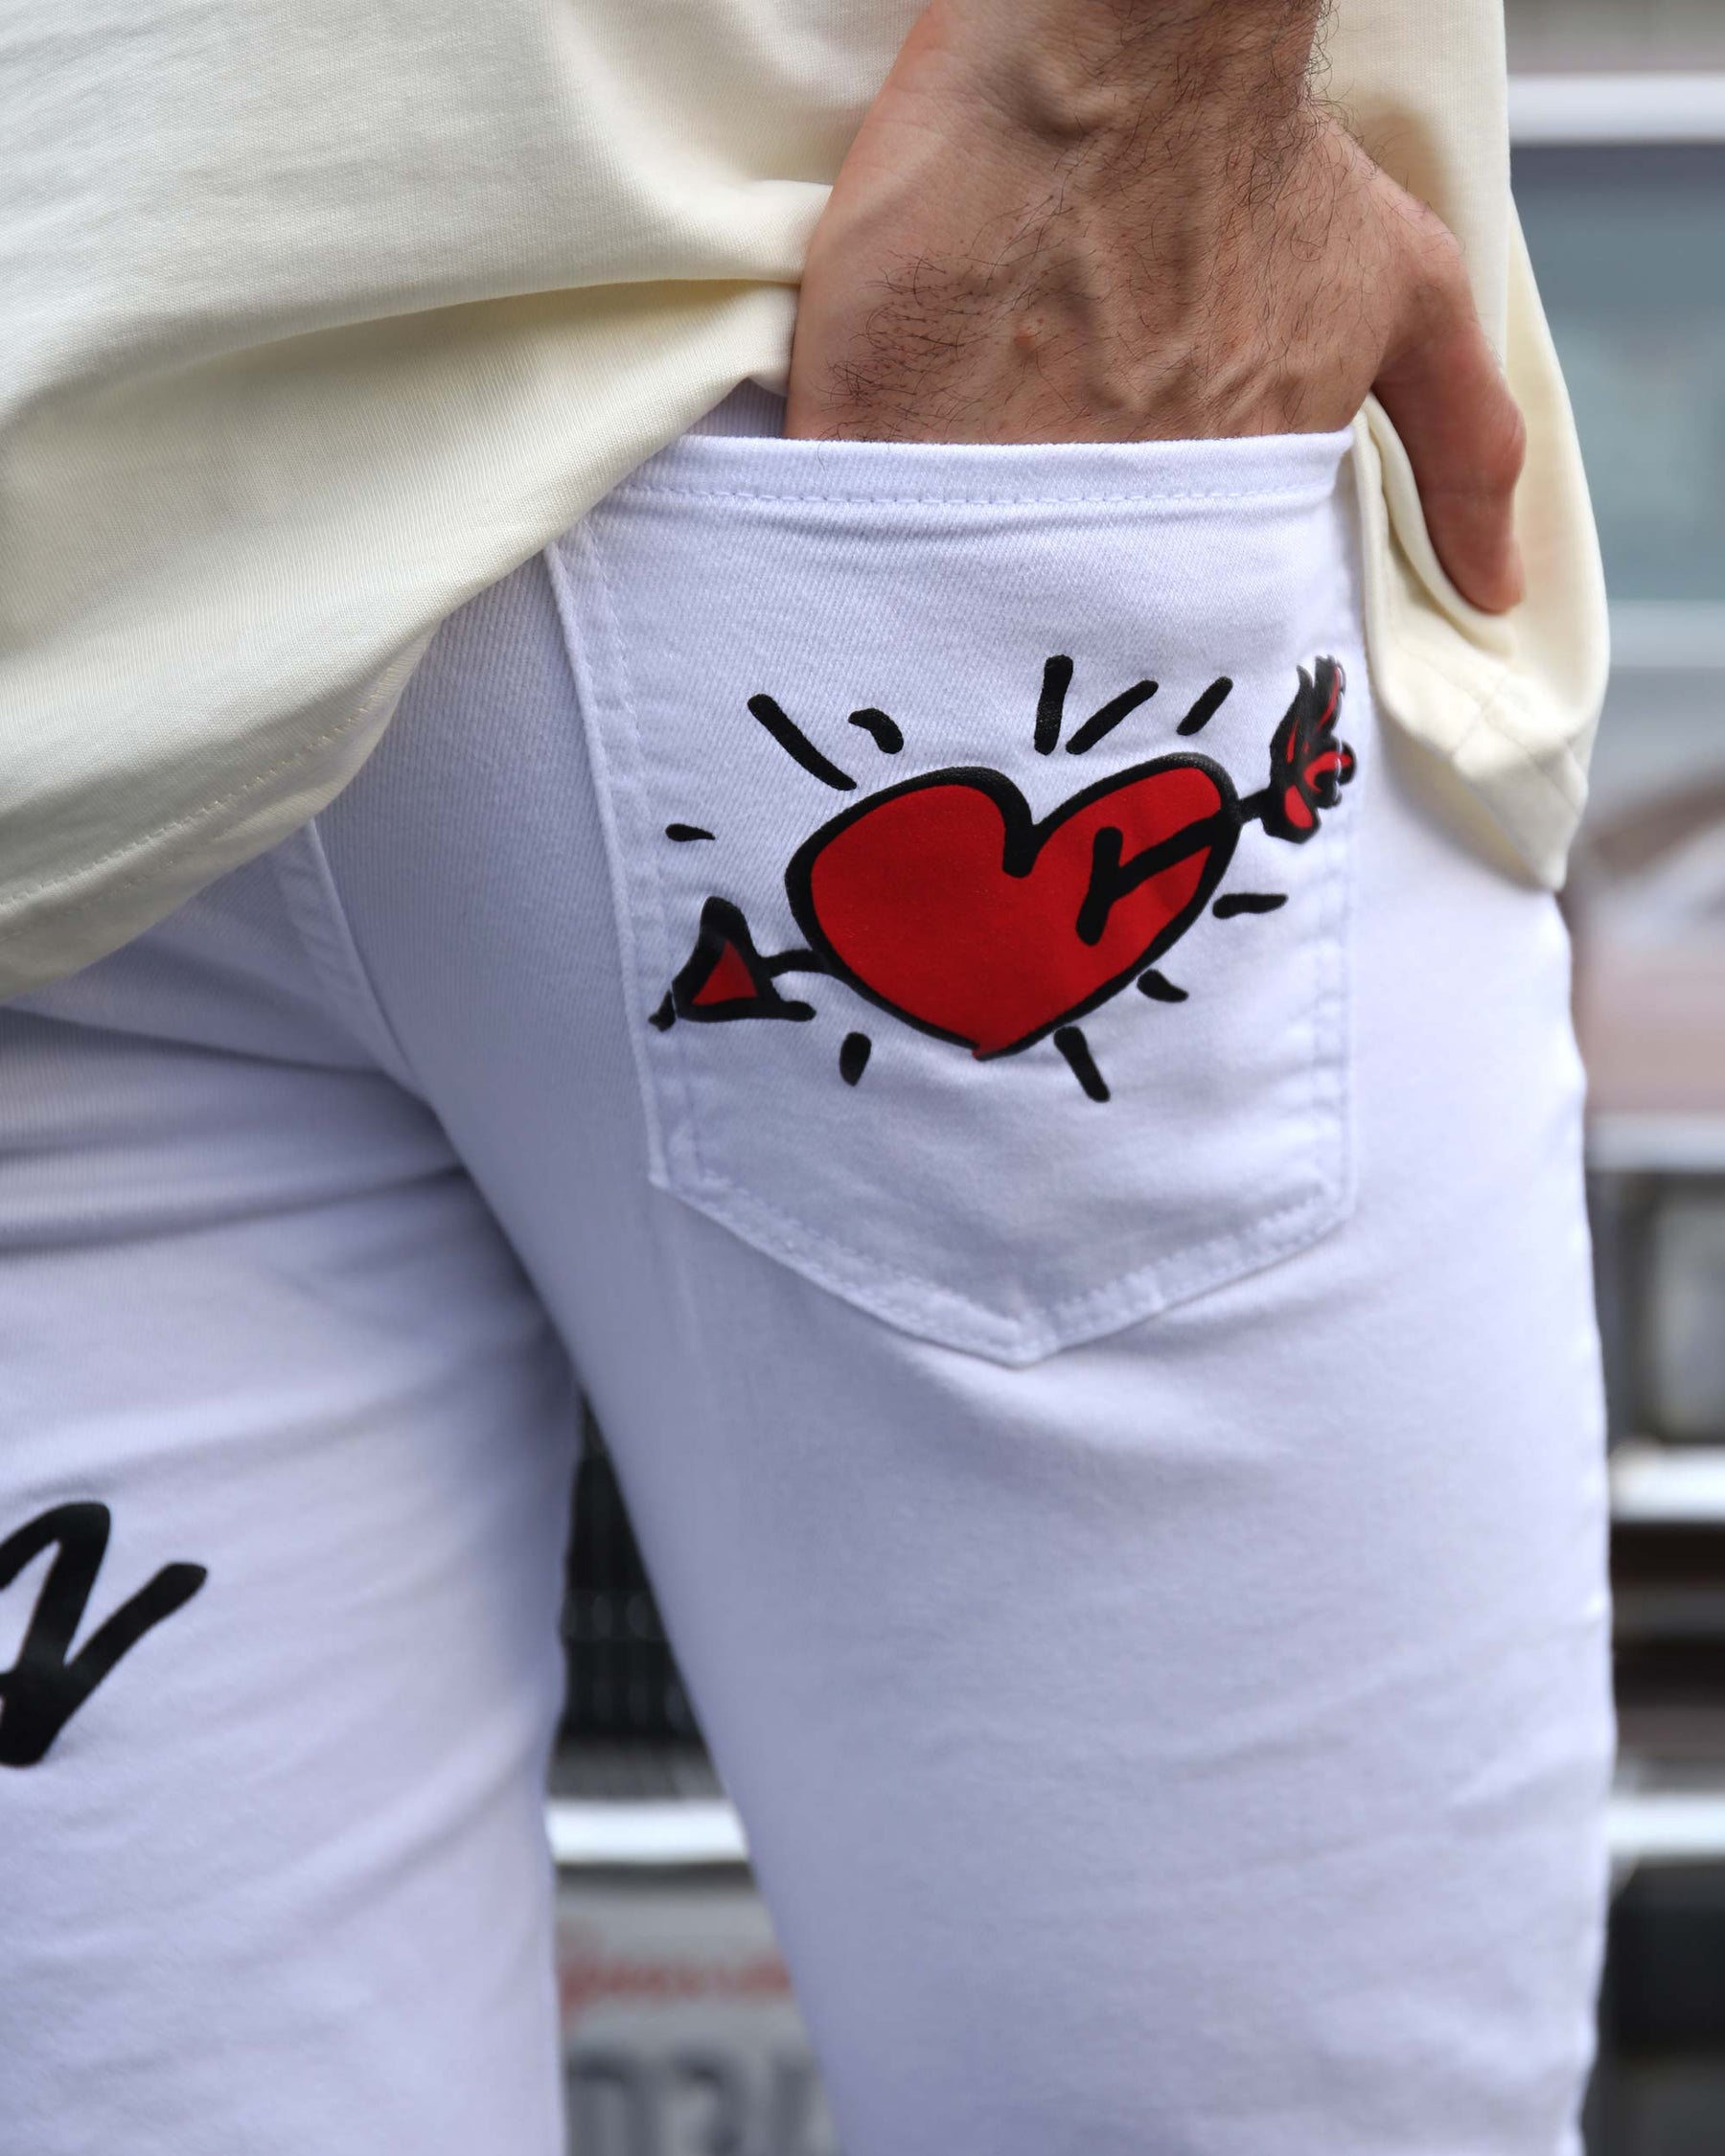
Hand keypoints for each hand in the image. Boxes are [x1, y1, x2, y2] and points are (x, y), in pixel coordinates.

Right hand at [787, 0, 1525, 611]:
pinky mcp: (872, 427)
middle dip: (1040, 656)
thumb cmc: (1256, 156)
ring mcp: (988, 476)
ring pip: (953, 600)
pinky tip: (835, 574)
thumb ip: (1464, 445)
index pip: (1174, 631)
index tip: (1117, 655)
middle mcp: (1118, 509)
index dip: (1142, 636)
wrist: (1127, 42)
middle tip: (1012, 664)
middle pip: (1062, 630)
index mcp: (1221, 505)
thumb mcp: (1403, 291)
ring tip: (912, 643)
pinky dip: (838, 563)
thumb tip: (1500, 591)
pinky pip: (846, 536)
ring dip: (939, 626)